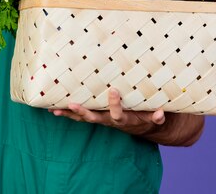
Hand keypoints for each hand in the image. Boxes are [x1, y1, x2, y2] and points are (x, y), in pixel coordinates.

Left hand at [48, 88, 165, 135]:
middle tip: (72, 104)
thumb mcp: (153, 117)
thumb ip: (157, 116)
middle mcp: (109, 120)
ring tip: (55, 110)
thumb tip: (161, 113)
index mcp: (124, 119)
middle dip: (83, 112)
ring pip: (83, 118)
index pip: (118, 113)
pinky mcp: (95, 116)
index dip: (114, 103)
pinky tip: (54, 110)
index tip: (113, 90)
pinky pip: (79, 116)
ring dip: (69, 114)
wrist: (140, 126)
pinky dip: (67, 113)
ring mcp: (101, 119)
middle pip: (94, 118)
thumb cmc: (146, 116)